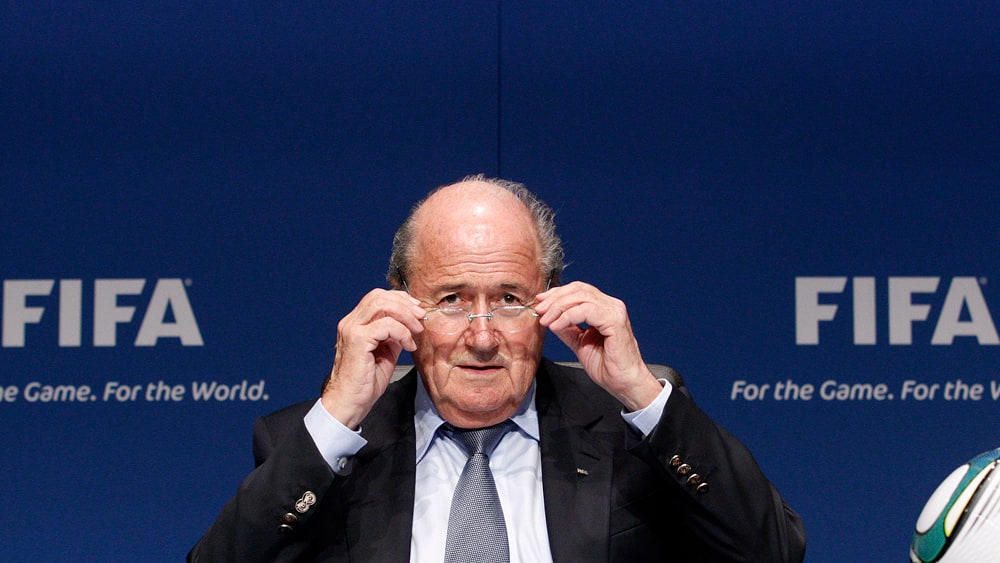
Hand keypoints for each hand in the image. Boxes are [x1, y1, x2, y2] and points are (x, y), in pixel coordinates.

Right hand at [322, 289, 425, 428]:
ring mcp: (352, 330)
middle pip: (379, 296)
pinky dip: (402, 332)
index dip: (400, 299)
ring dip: (405, 315)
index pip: (377, 297)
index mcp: (355, 323)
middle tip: (420, 317)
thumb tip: (409, 325)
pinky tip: (408, 346)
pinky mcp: (358, 340)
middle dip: (405, 303)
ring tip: (416, 330)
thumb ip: (394, 336)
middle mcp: (350, 323)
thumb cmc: (364, 383)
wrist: (349, 403)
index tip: (416, 309)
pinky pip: (386, 325)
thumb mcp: (385, 353)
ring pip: (382, 305)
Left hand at [533, 281, 661, 410]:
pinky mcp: (615, 321)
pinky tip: (557, 326)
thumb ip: (567, 329)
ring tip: (546, 320)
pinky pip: (586, 311)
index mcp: (604, 309)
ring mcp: (614, 312)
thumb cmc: (608, 367)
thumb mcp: (580, 343)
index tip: (541, 302)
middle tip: (540, 310)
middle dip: (555, 298)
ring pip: (581, 297)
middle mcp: (611, 306)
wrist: (624, 383)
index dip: (558, 294)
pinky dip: (567, 316)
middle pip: (579, 290)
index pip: (579, 290)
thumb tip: (550, 319)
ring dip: (558, 307)